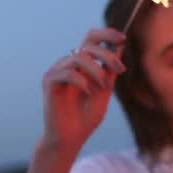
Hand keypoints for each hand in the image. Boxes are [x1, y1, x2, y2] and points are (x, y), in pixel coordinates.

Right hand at [40, 28, 125, 154]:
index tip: (124, 38)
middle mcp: (69, 64)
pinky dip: (82, 81)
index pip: (92, 39)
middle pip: (88, 45)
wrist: (71, 138)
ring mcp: (57, 72)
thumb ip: (110, 71)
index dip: (107, 34)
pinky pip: (67, 72)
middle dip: (108, 55)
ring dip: (96, 70)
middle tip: (121, 69)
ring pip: (79, 57)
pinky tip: (89, 92)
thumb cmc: (87, 117)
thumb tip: (120, 48)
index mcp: (83, 64)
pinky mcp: (49, 82)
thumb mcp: (105, 90)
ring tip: (102, 87)